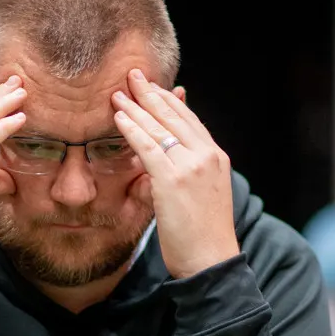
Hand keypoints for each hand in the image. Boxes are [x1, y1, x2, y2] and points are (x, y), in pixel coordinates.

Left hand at [111, 69, 239, 279]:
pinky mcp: (173, 179)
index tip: (153, 88)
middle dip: (152, 93)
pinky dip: (132, 129)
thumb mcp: (204, 195)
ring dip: (137, 107)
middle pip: (175, 116)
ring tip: (119, 92)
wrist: (212, 260)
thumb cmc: (204, 235)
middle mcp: (207, 155)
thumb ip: (192, 173)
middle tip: (133, 75)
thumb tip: (172, 163)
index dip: (170, 101)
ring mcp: (191, 166)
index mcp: (216, 157)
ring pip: (159, 127)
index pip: (190, 120)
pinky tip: (119, 118)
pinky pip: (148, 146)